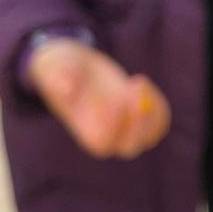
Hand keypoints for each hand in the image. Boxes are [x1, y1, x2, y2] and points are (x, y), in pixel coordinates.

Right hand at [27, 40, 169, 159]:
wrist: (71, 64)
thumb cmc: (60, 68)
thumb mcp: (53, 67)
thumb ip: (58, 77)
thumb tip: (66, 88)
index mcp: (85, 129)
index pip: (103, 142)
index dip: (113, 124)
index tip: (114, 97)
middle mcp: (106, 133)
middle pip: (130, 147)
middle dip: (140, 124)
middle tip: (136, 89)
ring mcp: (124, 126)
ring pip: (149, 136)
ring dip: (152, 113)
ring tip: (138, 82)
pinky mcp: (136, 114)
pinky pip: (157, 122)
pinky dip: (158, 107)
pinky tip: (140, 81)